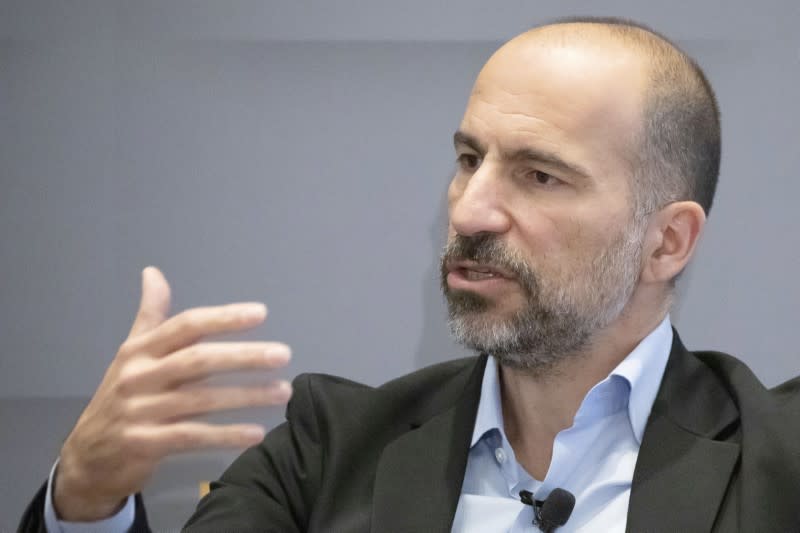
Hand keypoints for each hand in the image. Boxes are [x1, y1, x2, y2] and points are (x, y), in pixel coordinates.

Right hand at [52, 266, 291, 520]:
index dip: (223, 318)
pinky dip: (226, 435)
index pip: (186, 325)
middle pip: (197, 360)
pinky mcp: (144, 445)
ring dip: (246, 396)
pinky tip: (256, 433)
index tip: (261, 313)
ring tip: (283, 391)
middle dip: (243, 356)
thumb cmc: (120, 398)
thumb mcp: (130, 354)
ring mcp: (140, 412)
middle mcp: (139, 376)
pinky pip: (193, 437)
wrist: (87, 457)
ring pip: (201, 400)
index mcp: (140, 350)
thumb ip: (150, 315)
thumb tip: (152, 272)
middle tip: (283, 354)